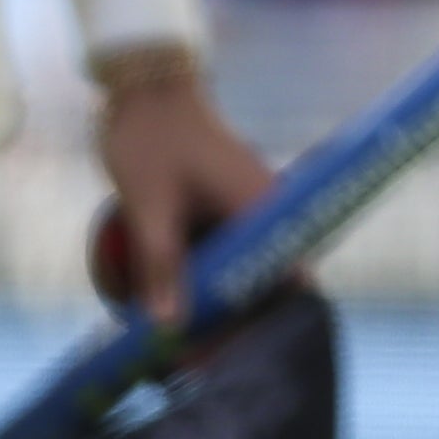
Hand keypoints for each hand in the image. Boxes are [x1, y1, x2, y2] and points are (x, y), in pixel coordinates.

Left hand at [90, 47, 277, 327]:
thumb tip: (168, 329)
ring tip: (187, 337)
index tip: (241, 353)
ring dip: (221, 294)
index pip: (292, 278)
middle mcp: (266, 208)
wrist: (145, 83)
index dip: (273, 319)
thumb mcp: (150, 209)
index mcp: (260, 210)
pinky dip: (210, 270)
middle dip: (238, 316)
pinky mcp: (228, 198)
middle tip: (201, 355)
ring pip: (246, 262)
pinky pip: (229, 245)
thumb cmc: (152, 141)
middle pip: (267, 276)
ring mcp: (248, 201)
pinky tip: (179, 295)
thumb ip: (162, 269)